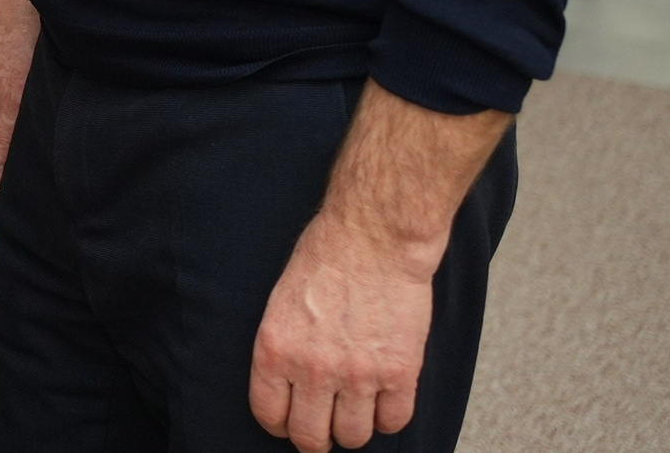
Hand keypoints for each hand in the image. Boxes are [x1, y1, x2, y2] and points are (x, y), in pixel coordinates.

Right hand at [0, 0, 38, 186]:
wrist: (29, 2)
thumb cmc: (20, 47)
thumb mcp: (15, 101)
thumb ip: (2, 141)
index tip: (15, 155)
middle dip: (0, 142)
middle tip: (28, 130)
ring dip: (10, 124)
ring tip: (32, 109)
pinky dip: (14, 108)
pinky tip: (32, 95)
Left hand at [249, 215, 436, 450]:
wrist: (374, 237)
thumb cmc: (325, 258)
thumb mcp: (280, 303)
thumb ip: (284, 350)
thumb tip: (287, 388)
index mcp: (275, 350)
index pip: (269, 416)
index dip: (281, 424)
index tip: (290, 420)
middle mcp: (313, 369)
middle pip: (311, 438)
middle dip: (315, 437)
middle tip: (323, 426)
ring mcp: (358, 375)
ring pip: (354, 437)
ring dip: (353, 428)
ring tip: (355, 410)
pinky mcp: (400, 373)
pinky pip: (394, 422)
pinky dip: (389, 417)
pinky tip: (384, 399)